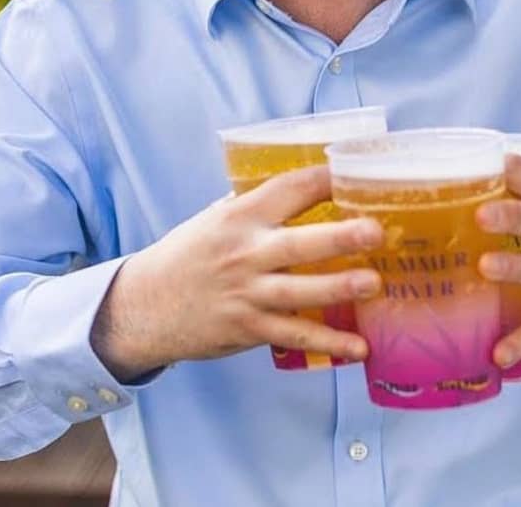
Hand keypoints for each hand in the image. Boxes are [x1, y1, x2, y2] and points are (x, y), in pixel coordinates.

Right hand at [91, 165, 383, 380]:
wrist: (144, 305)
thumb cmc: (187, 254)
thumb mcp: (214, 219)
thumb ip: (255, 206)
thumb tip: (303, 186)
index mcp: (238, 217)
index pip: (287, 190)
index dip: (322, 179)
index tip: (355, 172)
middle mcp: (245, 253)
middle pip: (299, 244)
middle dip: (339, 238)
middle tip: (376, 231)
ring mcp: (247, 294)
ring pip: (300, 292)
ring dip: (339, 288)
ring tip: (374, 282)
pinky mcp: (249, 328)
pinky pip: (294, 335)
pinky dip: (328, 343)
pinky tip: (359, 347)